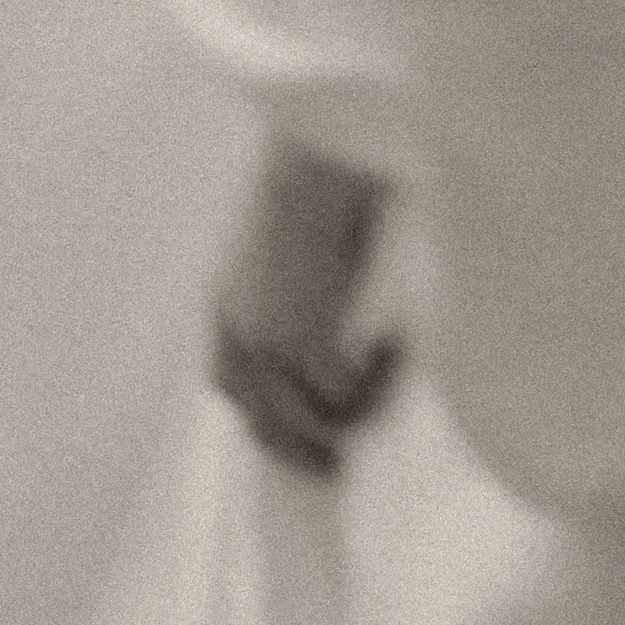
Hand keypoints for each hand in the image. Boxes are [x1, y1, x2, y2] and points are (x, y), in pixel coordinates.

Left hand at [213, 140, 399, 476]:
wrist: (321, 164)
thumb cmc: (320, 192)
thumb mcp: (288, 251)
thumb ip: (290, 297)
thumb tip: (325, 344)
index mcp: (228, 307)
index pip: (229, 387)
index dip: (266, 418)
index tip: (305, 433)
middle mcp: (239, 334)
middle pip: (266, 426)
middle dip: (305, 450)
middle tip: (339, 461)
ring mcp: (268, 346)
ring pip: (315, 424)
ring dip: (359, 409)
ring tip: (390, 362)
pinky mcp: (305, 347)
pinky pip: (348, 399)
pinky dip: (381, 380)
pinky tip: (396, 341)